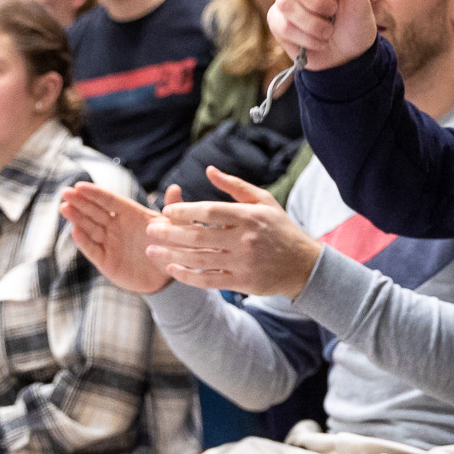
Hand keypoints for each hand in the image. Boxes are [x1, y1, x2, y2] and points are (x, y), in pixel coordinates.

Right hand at [61, 182, 169, 293]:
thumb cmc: (172, 246)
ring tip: (65, 207)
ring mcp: (110, 243)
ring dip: (77, 218)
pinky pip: (93, 250)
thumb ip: (174, 209)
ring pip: (90, 228)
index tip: (80, 186)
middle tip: (65, 192)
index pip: (110, 201)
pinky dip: (84, 241)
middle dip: (81, 202)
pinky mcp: (106, 261)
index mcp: (131, 214)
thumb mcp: (176, 228)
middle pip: (96, 212)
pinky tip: (74, 231)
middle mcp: (117, 226)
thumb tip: (175, 187)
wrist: (168, 276)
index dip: (95, 194)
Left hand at [143, 169, 323, 296]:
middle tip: (150, 229)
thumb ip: (234, 186)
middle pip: (198, 235)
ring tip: (151, 249)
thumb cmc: (279, 228)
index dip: (185, 210)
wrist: (303, 265)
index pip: (210, 211)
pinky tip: (171, 268)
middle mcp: (245, 240)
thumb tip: (208, 170)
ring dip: (171, 254)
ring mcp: (243, 263)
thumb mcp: (263, 201)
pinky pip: (208, 280)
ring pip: (199, 259)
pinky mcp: (242, 282)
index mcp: (249, 216)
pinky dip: (187, 275)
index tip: (166, 211)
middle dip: (169, 232)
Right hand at [271, 0, 378, 69]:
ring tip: (328, 32)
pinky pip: (283, 25)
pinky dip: (305, 38)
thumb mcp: (359, 2)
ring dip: (313, 24)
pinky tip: (318, 42)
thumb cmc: (355, 25)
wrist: (348, 60)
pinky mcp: (277, 21)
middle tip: (332, 12)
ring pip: (287, 4)